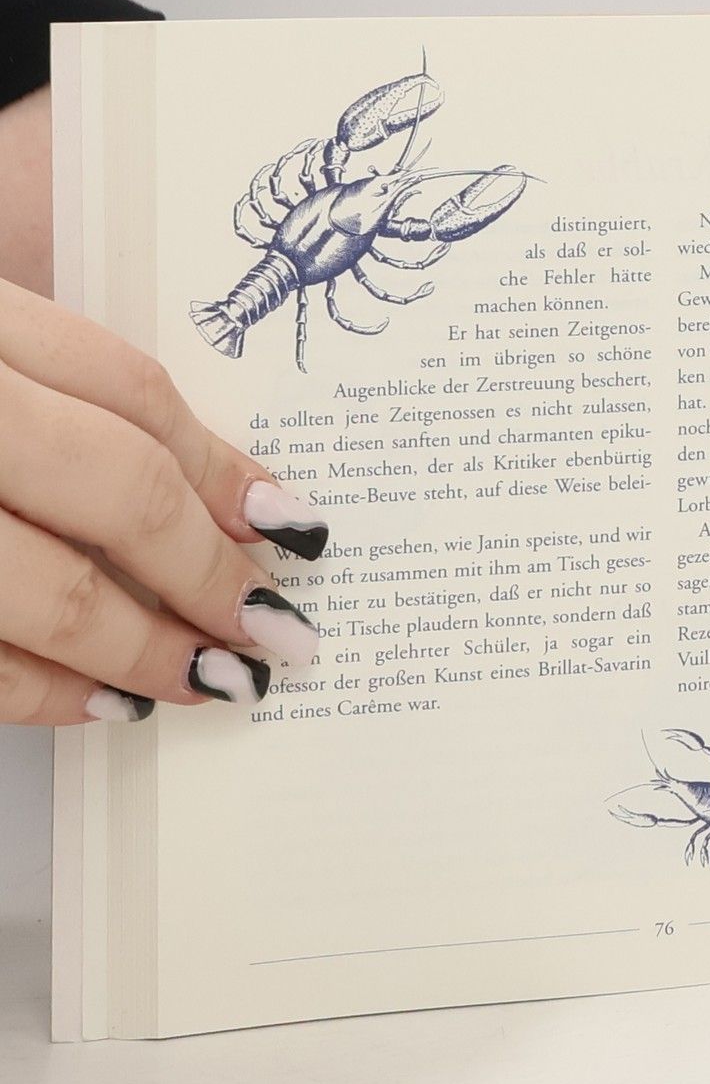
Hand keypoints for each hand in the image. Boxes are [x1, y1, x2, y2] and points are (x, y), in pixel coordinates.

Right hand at [0, 88, 326, 725]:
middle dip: (211, 577)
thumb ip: (65, 380)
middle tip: (280, 632)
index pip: (131, 390)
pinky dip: (42, 692)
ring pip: (47, 592)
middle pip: (117, 491)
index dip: (226, 470)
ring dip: (145, 650)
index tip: (294, 528)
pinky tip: (104, 703)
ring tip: (214, 682)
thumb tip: (223, 492)